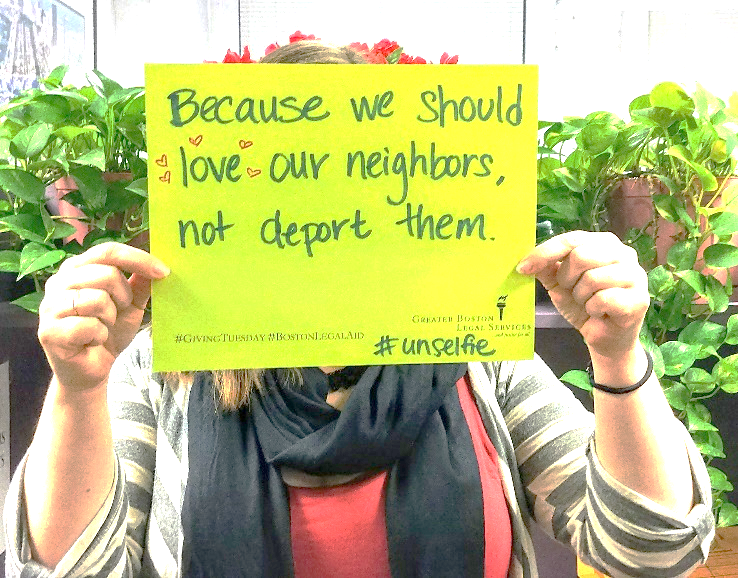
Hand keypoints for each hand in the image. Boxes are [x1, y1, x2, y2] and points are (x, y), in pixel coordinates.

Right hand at [37, 243, 168, 391]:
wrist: (92, 368)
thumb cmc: (109, 331)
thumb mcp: (131, 304)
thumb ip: (141, 283)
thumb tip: (158, 264)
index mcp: (77, 268)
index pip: (108, 251)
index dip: (138, 259)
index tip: (164, 271)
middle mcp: (59, 281)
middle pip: (106, 274)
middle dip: (124, 296)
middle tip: (119, 312)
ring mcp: (50, 306)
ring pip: (97, 299)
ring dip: (110, 318)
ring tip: (102, 326)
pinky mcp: (48, 331)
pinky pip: (89, 326)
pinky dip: (99, 336)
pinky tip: (92, 341)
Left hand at [517, 231, 648, 357]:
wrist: (604, 337)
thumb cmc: (584, 304)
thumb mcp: (559, 284)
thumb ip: (546, 268)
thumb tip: (526, 260)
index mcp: (602, 243)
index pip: (571, 239)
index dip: (545, 252)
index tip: (523, 267)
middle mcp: (623, 253)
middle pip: (581, 256)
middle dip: (567, 278)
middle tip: (570, 291)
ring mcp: (635, 275)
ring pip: (593, 278)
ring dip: (581, 296)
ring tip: (587, 302)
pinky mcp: (639, 298)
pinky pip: (604, 299)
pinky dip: (594, 309)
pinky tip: (600, 313)